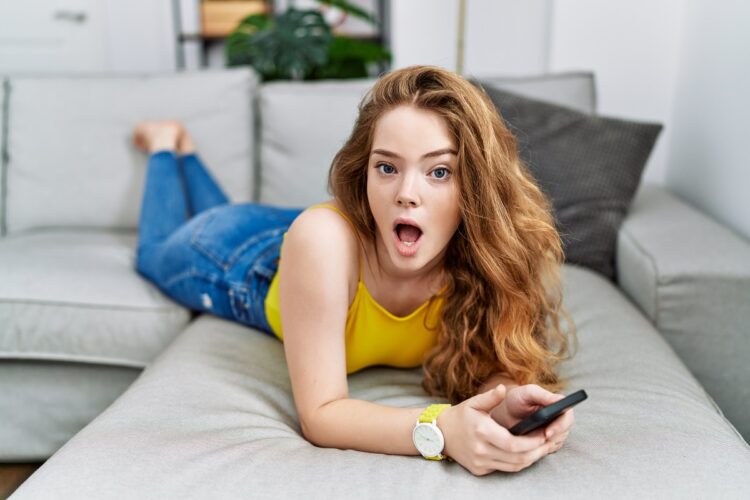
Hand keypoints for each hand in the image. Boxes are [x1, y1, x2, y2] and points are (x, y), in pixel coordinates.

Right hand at [438, 384, 556, 475]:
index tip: (544, 435)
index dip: (532, 442)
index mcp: (482, 431)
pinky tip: (525, 453)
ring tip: (540, 448)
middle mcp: (481, 450)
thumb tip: (504, 388)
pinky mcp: (479, 470)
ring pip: (513, 467)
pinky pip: (504, 469)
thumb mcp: (473, 403)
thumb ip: (491, 397)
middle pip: (517, 458)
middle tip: (548, 442)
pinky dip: (517, 463)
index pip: (513, 443)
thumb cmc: (460, 416)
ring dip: (530, 459)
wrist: (440, 434)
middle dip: (536, 452)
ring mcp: (480, 462)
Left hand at [489, 384, 574, 453]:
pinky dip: (541, 449)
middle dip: (553, 437)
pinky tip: (530, 447)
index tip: (547, 433)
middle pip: (565, 431)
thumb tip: (560, 400)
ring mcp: (556, 431)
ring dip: (546, 444)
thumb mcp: (528, 393)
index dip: (561, 426)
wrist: (507, 412)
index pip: (568, 416)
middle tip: (539, 441)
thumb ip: (543, 394)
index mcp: (558, 404)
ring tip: (531, 443)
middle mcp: (560, 418)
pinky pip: (549, 449)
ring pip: (557, 442)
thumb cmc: (517, 399)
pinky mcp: (549, 441)